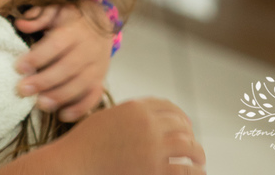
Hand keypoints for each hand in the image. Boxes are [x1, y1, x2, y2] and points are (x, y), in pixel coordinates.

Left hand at [14, 3, 111, 121]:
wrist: (103, 21)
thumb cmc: (71, 17)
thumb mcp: (56, 9)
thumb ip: (38, 16)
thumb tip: (20, 24)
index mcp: (74, 31)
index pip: (56, 45)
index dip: (37, 57)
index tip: (18, 67)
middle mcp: (88, 50)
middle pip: (67, 68)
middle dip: (44, 81)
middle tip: (23, 90)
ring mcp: (97, 66)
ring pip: (80, 85)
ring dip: (60, 97)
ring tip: (40, 104)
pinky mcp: (101, 79)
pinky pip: (94, 96)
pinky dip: (80, 108)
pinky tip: (63, 115)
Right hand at [55, 98, 205, 173]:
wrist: (74, 164)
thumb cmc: (85, 145)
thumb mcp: (106, 119)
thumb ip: (128, 115)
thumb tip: (149, 121)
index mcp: (134, 108)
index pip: (168, 107)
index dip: (181, 118)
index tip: (186, 128)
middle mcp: (147, 124)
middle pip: (181, 126)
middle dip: (190, 136)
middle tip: (194, 148)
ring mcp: (153, 147)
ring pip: (189, 147)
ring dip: (198, 154)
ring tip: (200, 161)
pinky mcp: (155, 170)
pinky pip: (186, 170)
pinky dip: (195, 172)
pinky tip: (196, 174)